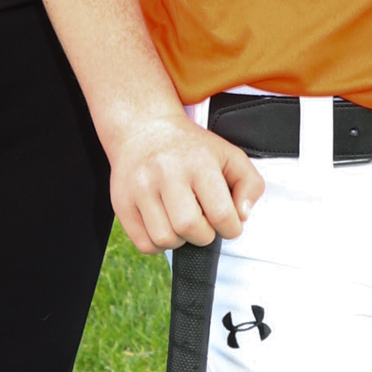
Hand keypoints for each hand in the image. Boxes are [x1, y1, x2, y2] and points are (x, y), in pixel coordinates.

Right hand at [104, 108, 263, 255]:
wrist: (144, 128)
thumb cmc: (192, 148)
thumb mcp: (229, 155)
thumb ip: (250, 184)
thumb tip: (241, 216)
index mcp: (198, 161)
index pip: (221, 213)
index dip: (231, 228)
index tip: (228, 223)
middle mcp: (167, 173)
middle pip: (190, 229)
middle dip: (204, 235)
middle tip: (204, 221)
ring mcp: (141, 188)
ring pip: (165, 240)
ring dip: (180, 240)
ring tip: (182, 220)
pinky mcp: (122, 203)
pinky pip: (144, 244)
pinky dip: (158, 244)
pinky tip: (165, 223)